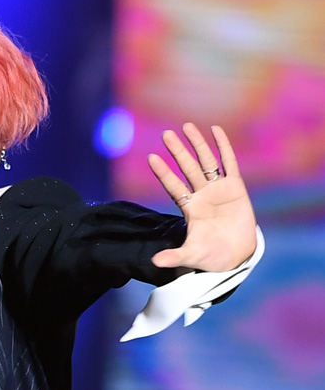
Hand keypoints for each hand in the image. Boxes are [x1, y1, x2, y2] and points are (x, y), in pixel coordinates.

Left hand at [147, 123, 256, 272]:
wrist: (237, 256)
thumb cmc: (212, 256)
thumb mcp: (191, 256)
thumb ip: (174, 257)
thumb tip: (154, 263)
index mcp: (190, 208)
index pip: (173, 186)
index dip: (164, 173)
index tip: (151, 158)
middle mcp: (202, 195)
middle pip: (187, 169)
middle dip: (178, 151)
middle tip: (166, 135)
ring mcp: (218, 189)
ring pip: (206, 162)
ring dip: (197, 144)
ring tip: (186, 126)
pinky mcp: (236, 187)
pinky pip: (229, 163)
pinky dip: (223, 147)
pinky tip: (215, 130)